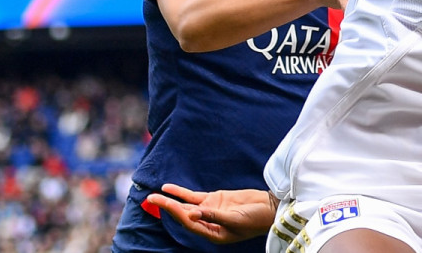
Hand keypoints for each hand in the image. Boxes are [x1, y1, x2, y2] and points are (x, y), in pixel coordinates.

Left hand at [145, 184, 276, 243]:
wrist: (270, 208)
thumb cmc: (256, 219)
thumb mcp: (236, 219)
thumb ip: (214, 215)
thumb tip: (192, 214)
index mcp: (212, 233)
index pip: (189, 222)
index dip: (176, 213)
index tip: (165, 203)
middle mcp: (207, 222)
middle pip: (183, 214)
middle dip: (167, 207)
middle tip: (151, 199)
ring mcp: (210, 210)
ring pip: (186, 205)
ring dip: (171, 200)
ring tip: (154, 195)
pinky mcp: (214, 199)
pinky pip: (193, 196)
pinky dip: (181, 193)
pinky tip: (169, 189)